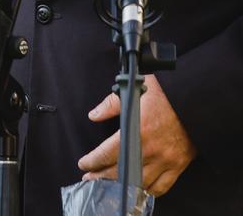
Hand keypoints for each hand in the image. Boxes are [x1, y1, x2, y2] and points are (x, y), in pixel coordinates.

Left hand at [78, 74, 196, 195]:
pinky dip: (148, 190)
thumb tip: (94, 115)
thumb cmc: (166, 92)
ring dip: (121, 186)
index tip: (84, 163)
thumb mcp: (135, 90)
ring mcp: (166, 160)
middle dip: (102, 176)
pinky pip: (162, 186)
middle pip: (120, 171)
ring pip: (139, 182)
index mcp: (138, 130)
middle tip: (90, 179)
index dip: (93, 160)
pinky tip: (137, 189)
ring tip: (109, 186)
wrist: (195, 98)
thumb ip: (112, 104)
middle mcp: (151, 150)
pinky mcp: (178, 165)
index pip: (108, 153)